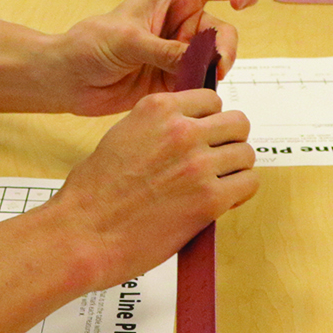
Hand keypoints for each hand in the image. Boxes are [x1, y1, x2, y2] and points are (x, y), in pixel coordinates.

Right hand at [43, 88, 257, 289]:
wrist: (83, 232)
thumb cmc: (93, 193)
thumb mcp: (123, 136)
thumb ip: (159, 127)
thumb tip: (190, 129)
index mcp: (158, 109)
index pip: (210, 99)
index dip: (210, 120)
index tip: (206, 135)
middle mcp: (182, 130)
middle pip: (236, 123)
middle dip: (228, 141)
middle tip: (216, 160)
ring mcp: (198, 164)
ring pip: (245, 154)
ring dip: (234, 169)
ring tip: (217, 184)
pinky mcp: (210, 199)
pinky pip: (248, 184)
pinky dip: (239, 193)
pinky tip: (221, 201)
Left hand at [54, 0, 260, 115]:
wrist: (69, 81)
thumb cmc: (88, 45)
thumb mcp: (127, 41)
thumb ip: (166, 50)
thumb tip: (201, 60)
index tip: (245, 4)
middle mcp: (181, 23)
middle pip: (223, 31)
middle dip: (225, 48)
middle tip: (218, 67)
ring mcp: (180, 52)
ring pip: (216, 61)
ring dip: (214, 72)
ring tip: (199, 84)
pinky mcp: (176, 79)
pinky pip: (201, 83)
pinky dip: (202, 90)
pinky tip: (190, 96)